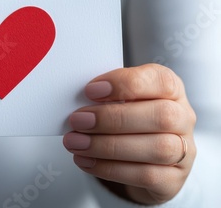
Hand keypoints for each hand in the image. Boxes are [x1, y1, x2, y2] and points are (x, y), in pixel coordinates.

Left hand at [63, 64, 195, 204]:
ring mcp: (183, 149)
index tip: (90, 90)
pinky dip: (110, 168)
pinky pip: (146, 176)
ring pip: (156, 149)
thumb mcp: (120, 99)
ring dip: (108, 146)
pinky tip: (85, 160)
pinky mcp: (173, 178)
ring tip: (75, 142)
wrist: (144, 159)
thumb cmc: (129, 119)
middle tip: (78, 120)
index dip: (125, 84)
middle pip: (161, 116)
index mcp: (170, 89)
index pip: (159, 80)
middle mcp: (183, 117)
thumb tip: (77, 99)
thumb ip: (106, 96)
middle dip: (112, 118)